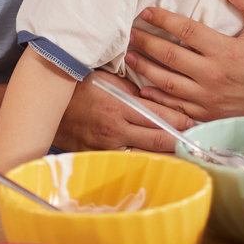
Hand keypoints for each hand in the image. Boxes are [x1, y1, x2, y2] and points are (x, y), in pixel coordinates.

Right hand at [55, 72, 189, 154]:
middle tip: (197, 142)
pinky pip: (126, 162)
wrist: (46, 106)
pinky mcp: (97, 157)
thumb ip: (133, 90)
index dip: (180, 121)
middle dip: (180, 141)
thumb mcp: (107, 79)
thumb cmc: (78, 87)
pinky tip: (157, 164)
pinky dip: (142, 162)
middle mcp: (115, 129)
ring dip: (166, 156)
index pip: (159, 117)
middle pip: (157, 140)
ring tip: (185, 156)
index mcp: (118, 106)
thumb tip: (158, 99)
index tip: (195, 123)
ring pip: (145, 155)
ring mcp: (105, 147)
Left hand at [124, 0, 243, 121]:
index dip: (163, 19)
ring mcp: (208, 98)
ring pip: (167, 82)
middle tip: (130, 33)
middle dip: (146, 42)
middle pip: (169, 56)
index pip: (186, 30)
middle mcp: (213, 75)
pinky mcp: (208, 115)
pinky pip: (176, 107)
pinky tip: (144, 89)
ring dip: (145, 68)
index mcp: (226, 51)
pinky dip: (157, 99)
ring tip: (130, 57)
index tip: (146, 12)